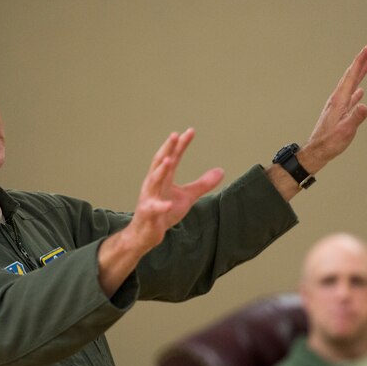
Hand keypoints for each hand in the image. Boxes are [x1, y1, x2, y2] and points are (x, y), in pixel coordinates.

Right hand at [127, 129, 223, 251]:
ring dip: (161, 170)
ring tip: (169, 159)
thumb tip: (221, 171)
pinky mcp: (148, 213)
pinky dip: (160, 206)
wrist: (145, 234)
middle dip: (167, 149)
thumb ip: (202, 184)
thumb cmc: (164, 213)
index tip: (190, 131)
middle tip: (175, 135)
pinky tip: (167, 204)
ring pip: (153, 181)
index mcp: (163, 178)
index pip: (173, 157)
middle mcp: (154, 184)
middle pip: (160, 163)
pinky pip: (154, 209)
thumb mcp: (187, 197)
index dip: (180, 145)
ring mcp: (149, 198)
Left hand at [300, 45, 366, 173]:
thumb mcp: (345, 131)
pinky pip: (349, 97)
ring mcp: (337, 106)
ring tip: (366, 65)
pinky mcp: (338, 113)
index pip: (351, 77)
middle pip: (350, 77)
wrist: (317, 151)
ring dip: (358, 75)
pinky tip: (360, 92)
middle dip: (359, 63)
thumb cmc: (330, 142)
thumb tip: (364, 105)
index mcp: (339, 100)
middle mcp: (337, 100)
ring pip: (350, 86)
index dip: (360, 62)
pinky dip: (355, 91)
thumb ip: (355, 118)